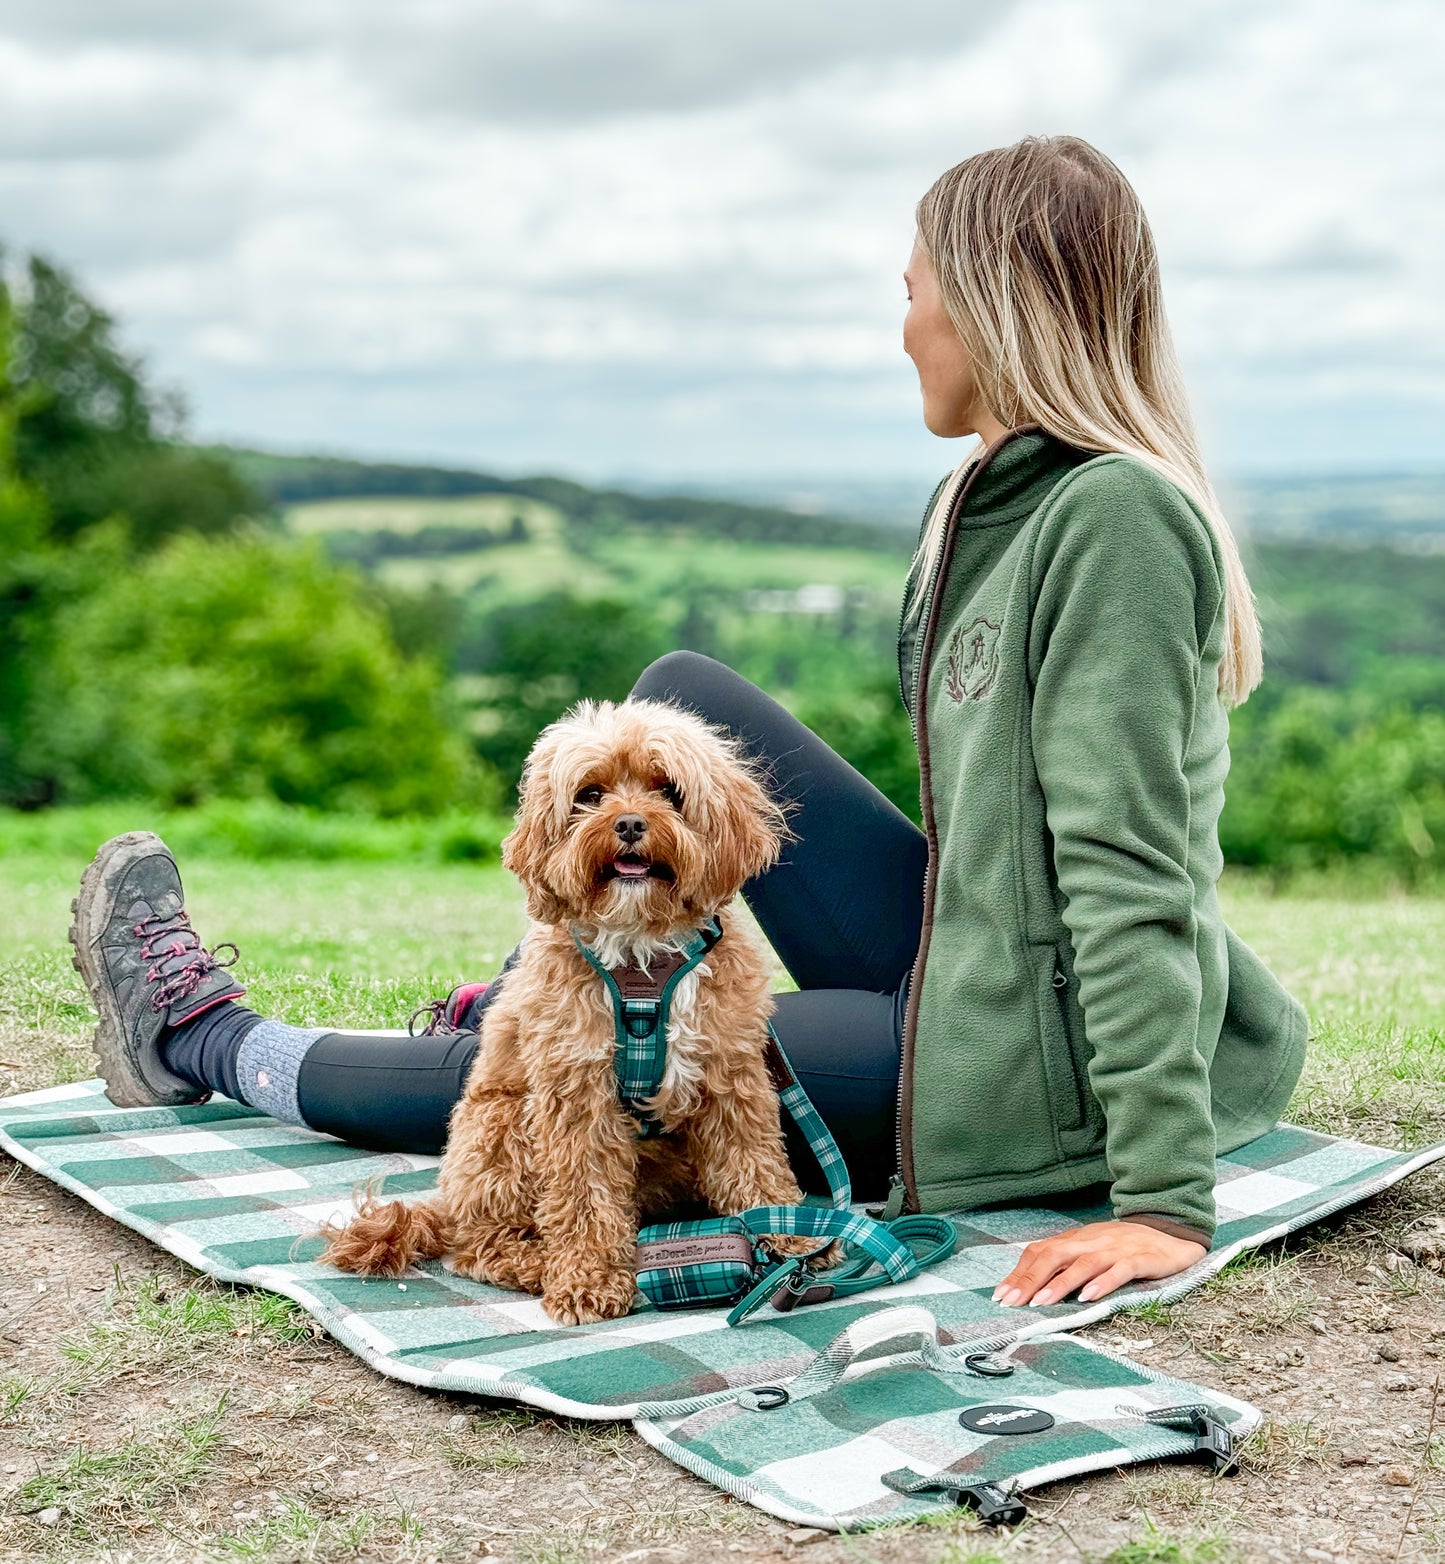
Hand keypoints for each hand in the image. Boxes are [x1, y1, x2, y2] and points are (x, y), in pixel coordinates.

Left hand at [991, 1220, 1205, 1307]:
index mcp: (1076, 1239)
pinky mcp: (1140, 1259)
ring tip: (1041, 1302)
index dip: (1019, 1272)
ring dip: (1059, 1284)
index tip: (1000, 1295)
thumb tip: (1033, 1286)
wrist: (1171, 1234)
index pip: (1040, 1252)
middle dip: (1030, 1279)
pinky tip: (1088, 1298)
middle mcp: (1091, 1241)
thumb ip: (1066, 1264)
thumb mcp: (1091, 1251)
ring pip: (1083, 1264)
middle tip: (1013, 1302)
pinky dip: (1102, 1283)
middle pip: (1054, 1256)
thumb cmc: (1125, 1247)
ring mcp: (1115, 1249)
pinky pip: (1119, 1270)